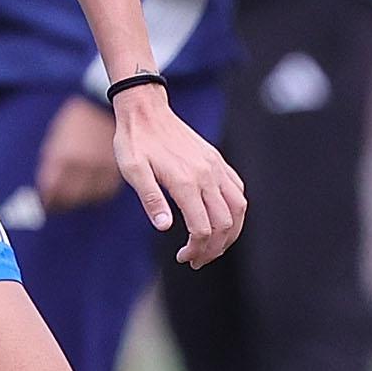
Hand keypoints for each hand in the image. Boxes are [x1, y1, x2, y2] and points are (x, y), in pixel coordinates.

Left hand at [35, 95, 121, 210]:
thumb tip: (45, 189)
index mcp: (64, 158)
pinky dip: (97, 194)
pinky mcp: (116, 171)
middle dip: (61, 203)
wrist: (103, 108)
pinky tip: (91, 189)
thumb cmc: (76, 122)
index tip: (45, 204)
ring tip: (74, 196)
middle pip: (70, 198)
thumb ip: (51, 165)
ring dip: (79, 199)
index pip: (53, 191)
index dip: (47, 201)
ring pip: (88, 198)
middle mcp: (83, 166)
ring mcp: (101, 170)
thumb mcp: (56, 139)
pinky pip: (105, 192)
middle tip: (57, 203)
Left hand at [112, 85, 247, 265]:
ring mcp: (216, 167)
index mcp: (185, 181)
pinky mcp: (218, 161)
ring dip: (230, 234)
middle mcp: (206, 175)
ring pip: (238, 209)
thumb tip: (165, 227)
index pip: (203, 228)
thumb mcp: (132, 170)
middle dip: (214, 249)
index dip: (197, 250)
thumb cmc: (135, 141)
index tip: (183, 257)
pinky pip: (238, 191)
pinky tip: (220, 220)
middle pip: (225, 224)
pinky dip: (235, 212)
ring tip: (212, 247)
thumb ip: (150, 198)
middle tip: (196, 260)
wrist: (146, 110)